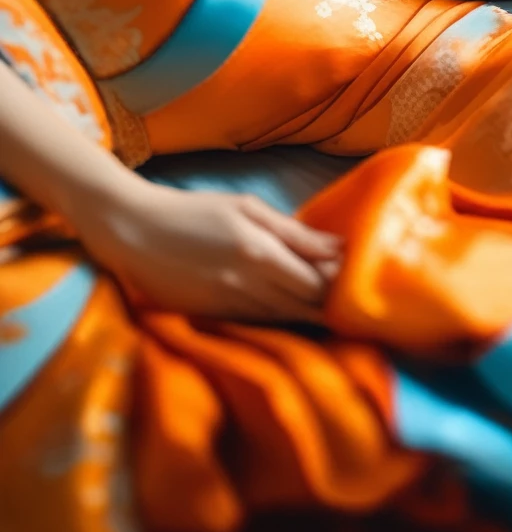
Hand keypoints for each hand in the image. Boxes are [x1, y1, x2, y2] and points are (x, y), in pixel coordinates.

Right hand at [76, 176, 341, 321]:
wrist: (133, 232)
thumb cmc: (193, 211)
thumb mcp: (245, 208)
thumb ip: (293, 231)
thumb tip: (338, 247)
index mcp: (258, 251)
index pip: (316, 282)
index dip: (340, 283)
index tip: (358, 275)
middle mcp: (247, 285)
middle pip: (304, 306)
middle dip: (331, 303)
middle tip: (354, 296)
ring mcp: (230, 306)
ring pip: (284, 319)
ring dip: (310, 315)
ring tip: (333, 308)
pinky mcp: (214, 319)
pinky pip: (260, 323)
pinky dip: (281, 319)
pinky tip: (294, 313)